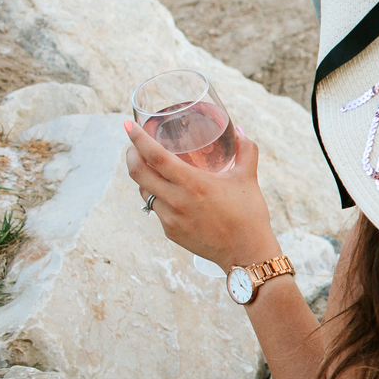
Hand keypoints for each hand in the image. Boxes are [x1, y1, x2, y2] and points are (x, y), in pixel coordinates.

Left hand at [124, 120, 279, 270]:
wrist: (246, 253)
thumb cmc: (249, 215)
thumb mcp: (248, 179)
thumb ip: (246, 151)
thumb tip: (240, 131)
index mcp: (193, 184)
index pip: (155, 156)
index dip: (138, 139)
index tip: (128, 125)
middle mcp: (176, 200)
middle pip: (138, 173)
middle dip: (131, 155)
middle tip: (134, 145)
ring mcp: (170, 218)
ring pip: (145, 191)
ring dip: (144, 177)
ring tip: (153, 168)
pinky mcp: (170, 231)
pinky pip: (156, 209)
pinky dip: (159, 196)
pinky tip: (171, 194)